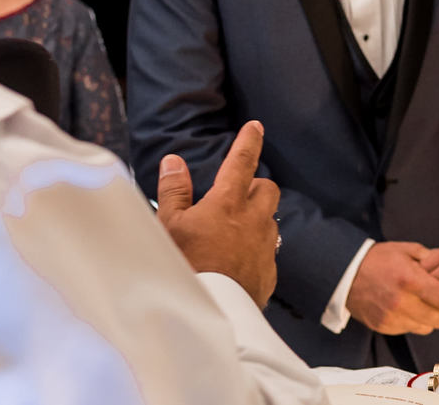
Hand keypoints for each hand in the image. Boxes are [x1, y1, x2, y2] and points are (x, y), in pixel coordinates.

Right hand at [156, 120, 278, 308]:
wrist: (209, 312)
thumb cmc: (184, 265)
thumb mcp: (169, 225)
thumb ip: (174, 190)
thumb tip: (174, 161)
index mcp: (228, 202)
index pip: (242, 161)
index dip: (249, 141)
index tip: (256, 127)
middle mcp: (254, 219)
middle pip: (268, 188)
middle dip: (257, 185)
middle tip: (237, 193)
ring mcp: (264, 246)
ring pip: (270, 220)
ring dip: (257, 218)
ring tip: (233, 230)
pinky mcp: (269, 272)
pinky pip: (267, 251)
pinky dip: (255, 248)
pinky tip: (237, 260)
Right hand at [345, 241, 438, 334]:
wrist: (344, 274)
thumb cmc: (376, 259)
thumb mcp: (404, 250)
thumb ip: (429, 257)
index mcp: (410, 279)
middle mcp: (402, 301)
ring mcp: (392, 316)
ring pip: (427, 327)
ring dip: (432, 317)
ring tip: (427, 304)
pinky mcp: (384, 326)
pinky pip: (410, 329)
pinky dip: (415, 321)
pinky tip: (410, 308)